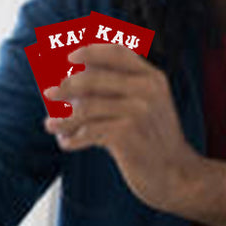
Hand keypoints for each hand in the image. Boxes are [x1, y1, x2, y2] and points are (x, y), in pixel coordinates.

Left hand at [44, 43, 199, 212]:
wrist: (178, 175)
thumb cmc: (153, 139)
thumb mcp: (146, 107)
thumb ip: (117, 91)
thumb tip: (71, 82)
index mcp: (152, 77)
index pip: (117, 52)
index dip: (90, 50)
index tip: (68, 55)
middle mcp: (147, 89)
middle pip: (93, 78)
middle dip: (65, 85)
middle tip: (48, 93)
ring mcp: (139, 111)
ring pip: (86, 107)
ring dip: (64, 118)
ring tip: (51, 125)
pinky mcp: (128, 134)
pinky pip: (89, 131)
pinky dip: (73, 138)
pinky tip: (66, 143)